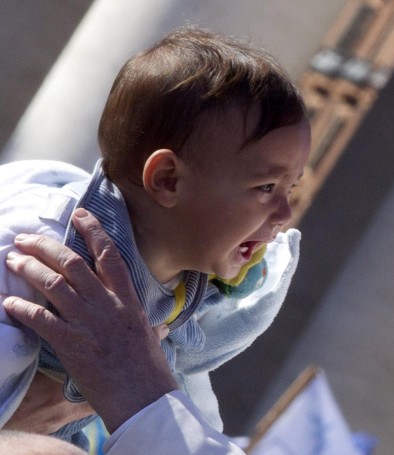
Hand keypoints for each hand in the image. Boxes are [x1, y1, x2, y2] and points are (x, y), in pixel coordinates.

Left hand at [2, 208, 177, 432]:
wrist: (142, 395)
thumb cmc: (149, 369)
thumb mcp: (151, 337)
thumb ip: (150, 325)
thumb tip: (160, 327)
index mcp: (128, 299)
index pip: (109, 255)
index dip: (93, 231)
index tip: (79, 215)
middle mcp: (107, 304)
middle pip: (73, 263)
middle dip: (45, 246)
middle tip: (25, 239)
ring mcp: (88, 321)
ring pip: (53, 283)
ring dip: (29, 268)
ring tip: (12, 259)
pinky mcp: (70, 342)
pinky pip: (39, 318)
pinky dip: (21, 307)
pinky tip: (9, 302)